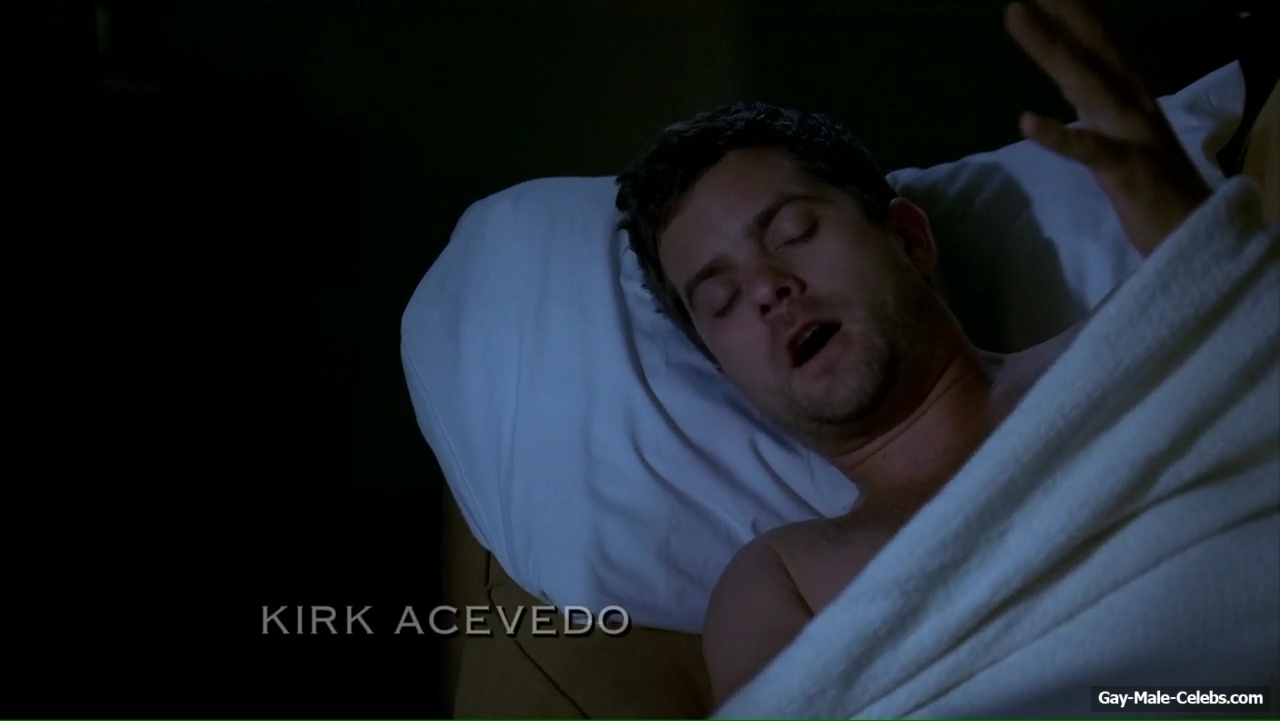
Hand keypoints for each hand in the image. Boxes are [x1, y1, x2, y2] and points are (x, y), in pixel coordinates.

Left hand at [1005, 0, 1210, 256]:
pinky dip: (1058, 135)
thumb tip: (1064, 65)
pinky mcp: (1125, 170)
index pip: (1093, 37)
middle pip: (1091, 43)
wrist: (1193, 230)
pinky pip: (1088, 150)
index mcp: (1125, 89)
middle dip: (1062, 7)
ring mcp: (1130, 132)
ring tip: (1014, 14)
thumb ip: (1090, 94)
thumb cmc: (1148, 182)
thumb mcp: (1113, 126)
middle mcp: (1130, 98)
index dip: (1068, 7)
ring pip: (1085, 82)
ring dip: (1049, 48)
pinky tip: (1026, 121)